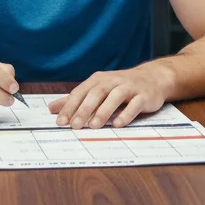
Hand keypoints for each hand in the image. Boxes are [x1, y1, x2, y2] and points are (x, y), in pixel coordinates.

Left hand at [49, 66, 167, 129]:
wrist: (153, 78)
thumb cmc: (120, 86)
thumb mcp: (97, 89)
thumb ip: (76, 99)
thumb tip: (52, 109)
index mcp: (98, 80)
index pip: (81, 92)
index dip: (70, 106)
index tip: (60, 121)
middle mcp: (112, 81)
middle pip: (96, 94)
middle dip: (84, 109)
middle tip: (74, 125)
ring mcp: (129, 87)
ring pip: (114, 98)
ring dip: (103, 111)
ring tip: (93, 126)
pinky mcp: (143, 96)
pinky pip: (134, 105)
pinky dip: (126, 114)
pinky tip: (117, 124)